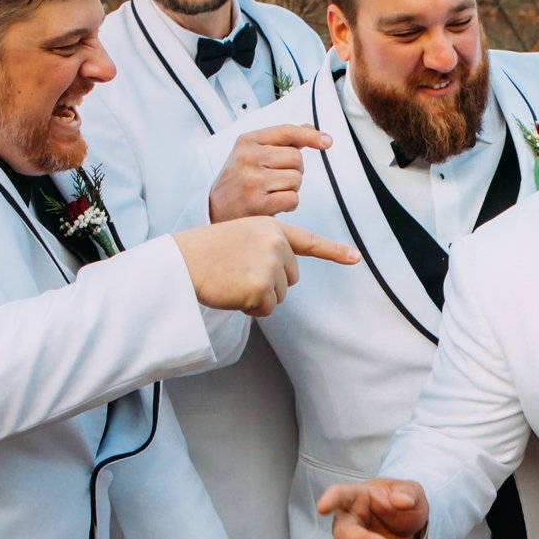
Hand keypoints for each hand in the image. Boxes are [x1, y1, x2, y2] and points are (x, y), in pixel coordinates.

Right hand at [173, 216, 356, 315]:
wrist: (183, 260)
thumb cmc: (207, 251)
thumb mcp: (243, 237)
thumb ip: (268, 249)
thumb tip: (286, 278)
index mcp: (272, 228)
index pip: (309, 242)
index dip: (335, 252)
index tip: (356, 258)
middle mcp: (276, 244)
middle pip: (290, 278)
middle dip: (269, 282)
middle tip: (239, 272)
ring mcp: (270, 266)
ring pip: (278, 295)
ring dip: (257, 295)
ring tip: (232, 280)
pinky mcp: (261, 288)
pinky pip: (265, 309)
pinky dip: (249, 308)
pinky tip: (231, 292)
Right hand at [209, 125, 332, 220]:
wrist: (214, 211)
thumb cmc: (238, 181)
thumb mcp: (252, 153)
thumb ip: (281, 141)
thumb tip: (310, 127)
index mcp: (247, 141)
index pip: (286, 132)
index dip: (311, 136)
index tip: (327, 141)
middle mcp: (247, 158)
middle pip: (296, 158)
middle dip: (294, 170)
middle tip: (276, 180)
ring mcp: (252, 180)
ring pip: (296, 179)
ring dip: (291, 189)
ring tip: (271, 192)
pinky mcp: (257, 204)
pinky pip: (292, 199)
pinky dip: (289, 204)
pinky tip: (273, 205)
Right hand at [319, 477, 429, 538]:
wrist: (408, 525)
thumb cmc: (404, 504)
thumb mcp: (414, 493)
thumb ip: (408, 494)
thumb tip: (402, 501)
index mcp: (358, 497)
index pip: (339, 494)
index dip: (329, 501)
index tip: (322, 508)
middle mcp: (349, 518)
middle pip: (341, 533)